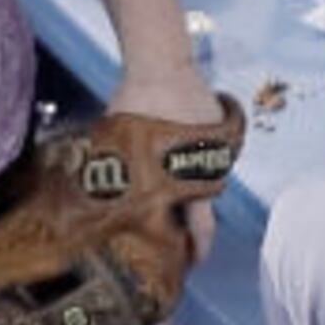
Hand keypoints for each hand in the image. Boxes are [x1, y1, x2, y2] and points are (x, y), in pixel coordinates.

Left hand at [106, 61, 232, 254]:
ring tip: (166, 177)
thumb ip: (122, 176)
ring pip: (204, 175)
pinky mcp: (221, 127)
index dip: (199, 247)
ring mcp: (218, 146)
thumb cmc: (136, 104)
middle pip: (204, 201)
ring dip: (188, 181)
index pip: (202, 224)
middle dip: (191, 215)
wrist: (160, 63)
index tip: (195, 262)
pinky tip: (173, 146)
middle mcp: (210, 167)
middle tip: (173, 228)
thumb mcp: (120, 147)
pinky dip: (192, 155)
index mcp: (186, 177)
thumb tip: (103, 200)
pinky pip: (206, 151)